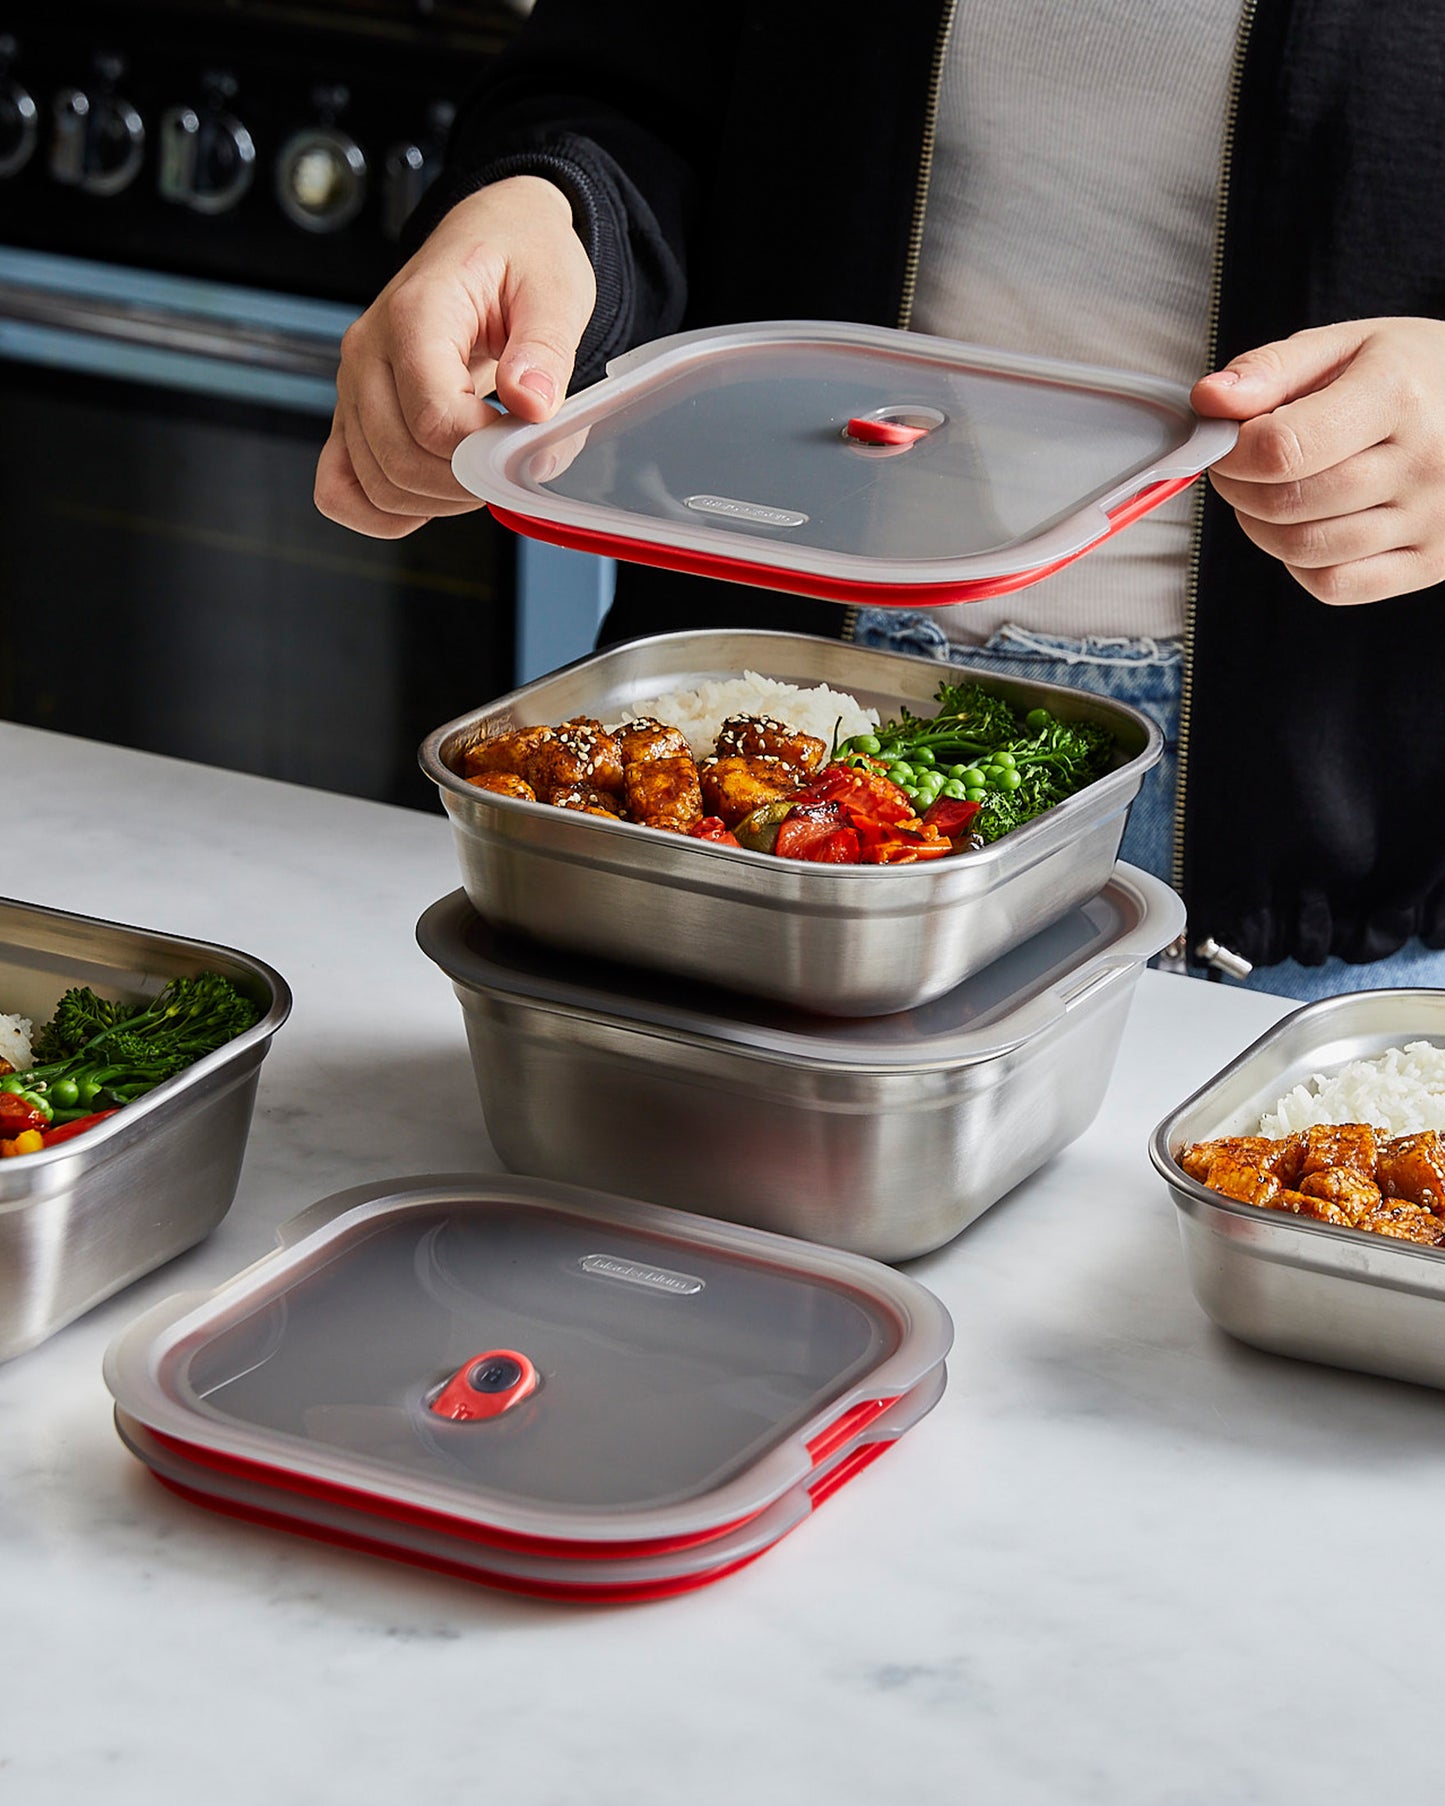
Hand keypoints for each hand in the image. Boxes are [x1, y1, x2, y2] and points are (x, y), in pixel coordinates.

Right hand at [314, 176, 596, 538]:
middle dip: (466, 484)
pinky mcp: (352, 415)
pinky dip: (384, 512)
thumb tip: (531, 404)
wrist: (489, 239)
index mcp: (415, 314)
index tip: (524, 437)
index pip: (435, 419)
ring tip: (480, 470)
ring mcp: (352, 388)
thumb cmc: (519, 259)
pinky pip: (340, 490)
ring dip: (436, 501)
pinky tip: (431, 498)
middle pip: (400, 462)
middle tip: (509, 461)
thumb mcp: (554, 288)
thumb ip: (545, 349)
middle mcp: (368, 353)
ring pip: (375, 484)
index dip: (486, 450)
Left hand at [1190, 317, 1444, 603]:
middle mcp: (1424, 461)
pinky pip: (1335, 585)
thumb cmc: (1413, 374)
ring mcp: (1432, 518)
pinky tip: (1310, 525)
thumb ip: (1271, 370)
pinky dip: (1301, 564)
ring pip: (1304, 550)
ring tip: (1273, 492)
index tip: (1224, 442)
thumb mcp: (1347, 346)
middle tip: (1238, 468)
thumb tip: (1208, 401)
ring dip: (1263, 528)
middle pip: (1288, 503)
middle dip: (1239, 488)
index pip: (1282, 449)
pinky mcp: (1433, 561)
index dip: (1231, 453)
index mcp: (1398, 395)